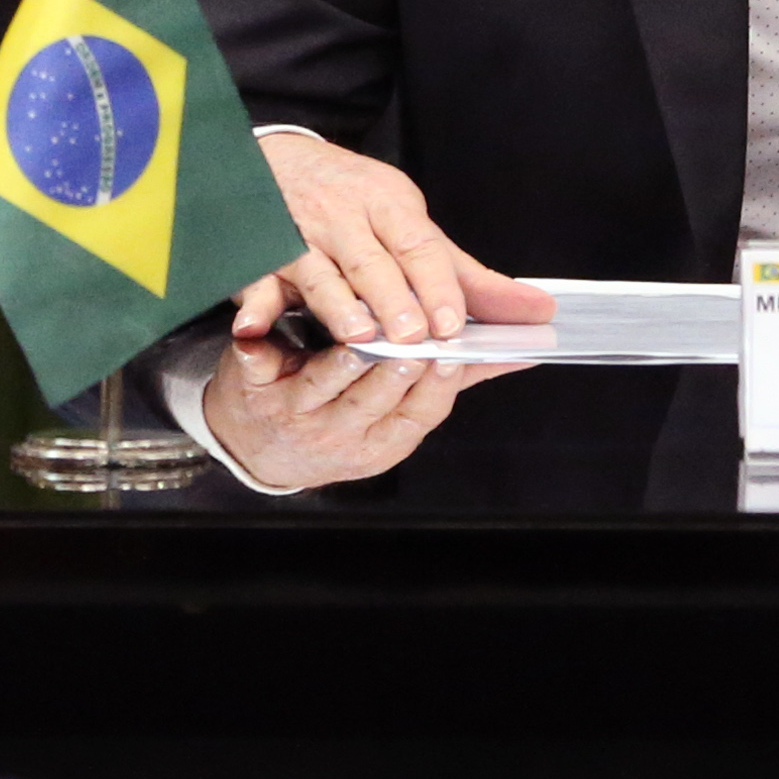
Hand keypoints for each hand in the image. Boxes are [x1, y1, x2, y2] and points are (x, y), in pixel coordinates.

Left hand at [191, 339, 518, 492]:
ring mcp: (298, 416)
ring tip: (358, 337)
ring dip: (341, 365)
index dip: (437, 384)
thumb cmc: (347, 412)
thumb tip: (524, 350)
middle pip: (375, 401)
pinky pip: (256, 372)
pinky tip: (257, 335)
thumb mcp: (402, 405)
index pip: (421, 412)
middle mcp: (344, 434)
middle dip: (396, 373)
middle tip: (413, 339)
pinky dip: (256, 353)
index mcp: (386, 438)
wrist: (262, 443)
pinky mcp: (255, 391)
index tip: (453, 353)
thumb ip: (459, 374)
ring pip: (324, 388)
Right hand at [228, 132, 555, 344]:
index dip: (436, 285)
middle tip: (414, 337)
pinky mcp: (259, 254)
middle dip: (393, 299)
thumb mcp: (409, 222)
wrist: (273, 158)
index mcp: (388, 204)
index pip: (419, 246)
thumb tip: (535, 311)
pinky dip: (254, 304)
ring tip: (359, 336)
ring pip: (319, 272)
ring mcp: (297, 234)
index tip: (453, 323)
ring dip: (336, 305)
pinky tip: (252, 326)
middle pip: (372, 262)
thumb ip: (465, 274)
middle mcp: (343, 217)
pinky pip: (255, 279)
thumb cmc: (353, 199)